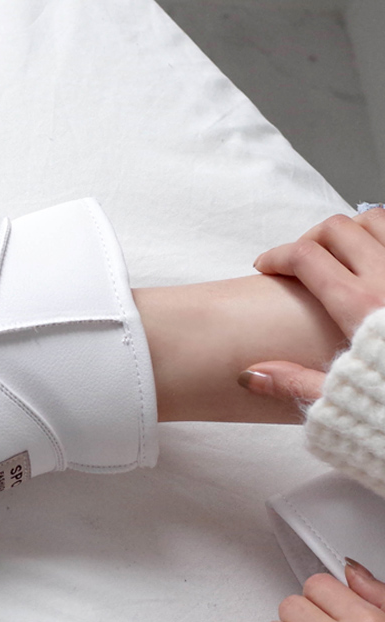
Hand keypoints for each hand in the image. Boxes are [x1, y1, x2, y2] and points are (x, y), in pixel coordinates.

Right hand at [238, 208, 384, 403]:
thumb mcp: (343, 401)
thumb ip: (293, 383)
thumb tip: (250, 374)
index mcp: (359, 309)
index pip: (305, 257)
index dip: (276, 256)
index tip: (266, 267)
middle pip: (337, 230)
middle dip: (309, 239)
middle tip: (300, 260)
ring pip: (376, 219)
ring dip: (352, 228)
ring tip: (340, 251)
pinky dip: (384, 234)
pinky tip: (377, 254)